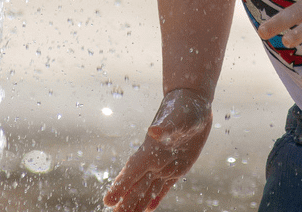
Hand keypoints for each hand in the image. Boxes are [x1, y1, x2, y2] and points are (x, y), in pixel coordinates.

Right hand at [103, 88, 213, 211]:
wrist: (193, 100)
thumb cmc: (184, 106)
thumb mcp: (177, 117)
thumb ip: (165, 127)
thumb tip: (154, 131)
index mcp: (151, 149)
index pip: (132, 172)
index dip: (120, 186)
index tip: (108, 201)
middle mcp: (155, 159)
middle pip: (136, 185)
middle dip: (125, 201)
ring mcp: (166, 164)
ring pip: (147, 189)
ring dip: (137, 203)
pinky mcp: (178, 166)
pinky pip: (164, 186)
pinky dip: (156, 198)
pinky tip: (149, 208)